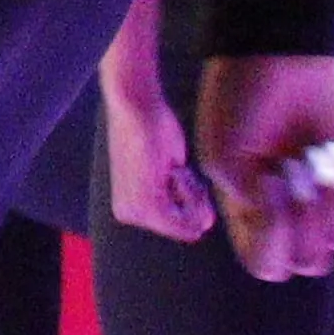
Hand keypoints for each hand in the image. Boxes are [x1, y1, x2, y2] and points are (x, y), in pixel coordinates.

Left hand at [101, 73, 213, 240]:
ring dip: (192, 193)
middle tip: (177, 168)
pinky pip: (188, 215)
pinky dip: (191, 190)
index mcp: (130, 208)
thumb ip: (182, 196)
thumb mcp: (170, 168)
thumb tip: (206, 224)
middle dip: (194, 198)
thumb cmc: (154, 129)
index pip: (182, 226)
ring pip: (191, 223)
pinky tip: (173, 168)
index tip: (181, 172)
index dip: (194, 200)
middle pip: (189, 227)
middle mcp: (127, 214)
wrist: (136, 107)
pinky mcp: (147, 206)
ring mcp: (135, 213)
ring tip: (172, 166)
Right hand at [191, 51, 333, 282]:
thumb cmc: (239, 103)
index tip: (264, 194)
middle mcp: (293, 212)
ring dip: (332, 196)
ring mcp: (330, 193)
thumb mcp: (223, 158)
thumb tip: (283, 225)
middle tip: (291, 171)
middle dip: (305, 221)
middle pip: (313, 261)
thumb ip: (248, 208)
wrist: (278, 53)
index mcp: (253, 215)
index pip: (269, 265)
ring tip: (317, 155)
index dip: (272, 244)